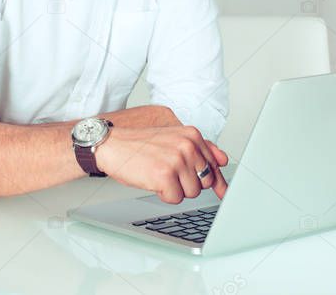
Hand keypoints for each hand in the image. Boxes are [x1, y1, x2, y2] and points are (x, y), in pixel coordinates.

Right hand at [93, 125, 229, 203]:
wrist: (112, 145)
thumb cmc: (140, 145)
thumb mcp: (173, 139)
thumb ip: (201, 149)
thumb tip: (223, 161)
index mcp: (192, 135)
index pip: (214, 165)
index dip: (217, 182)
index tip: (224, 193)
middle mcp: (188, 146)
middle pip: (204, 182)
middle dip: (188, 183)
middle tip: (170, 174)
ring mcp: (177, 160)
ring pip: (191, 192)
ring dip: (175, 189)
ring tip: (159, 175)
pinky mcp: (165, 175)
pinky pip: (175, 199)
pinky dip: (164, 195)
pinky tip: (153, 181)